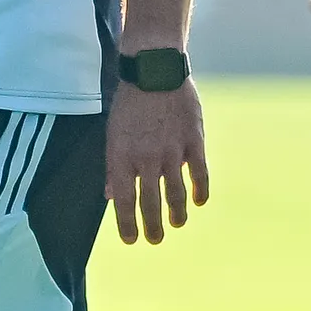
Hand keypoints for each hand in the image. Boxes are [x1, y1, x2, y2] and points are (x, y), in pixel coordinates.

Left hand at [107, 78, 209, 243]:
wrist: (154, 69)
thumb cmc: (130, 101)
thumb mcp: (112, 133)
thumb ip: (113, 166)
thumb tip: (111, 196)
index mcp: (121, 157)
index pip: (124, 202)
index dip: (127, 225)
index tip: (131, 240)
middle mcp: (146, 159)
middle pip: (150, 204)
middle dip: (152, 227)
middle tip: (155, 239)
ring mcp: (171, 151)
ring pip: (176, 194)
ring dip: (176, 214)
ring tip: (176, 224)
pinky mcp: (193, 141)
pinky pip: (199, 174)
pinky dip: (199, 191)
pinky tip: (198, 202)